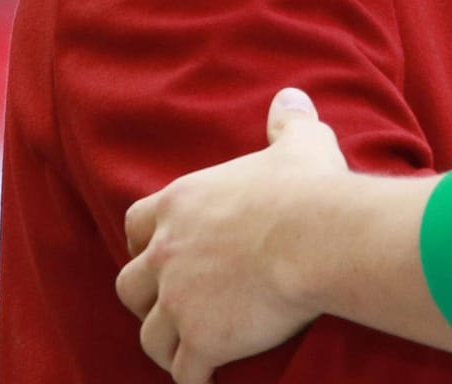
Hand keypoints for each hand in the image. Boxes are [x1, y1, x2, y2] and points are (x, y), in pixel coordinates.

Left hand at [116, 88, 348, 382]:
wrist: (321, 238)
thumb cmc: (311, 188)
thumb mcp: (300, 143)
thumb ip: (287, 121)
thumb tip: (290, 96)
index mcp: (182, 204)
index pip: (136, 224)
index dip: (145, 241)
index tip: (159, 251)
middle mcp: (167, 253)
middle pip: (130, 285)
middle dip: (146, 297)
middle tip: (172, 304)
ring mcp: (180, 301)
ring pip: (150, 334)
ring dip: (164, 344)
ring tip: (184, 350)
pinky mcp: (201, 340)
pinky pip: (184, 371)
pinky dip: (193, 377)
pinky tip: (206, 379)